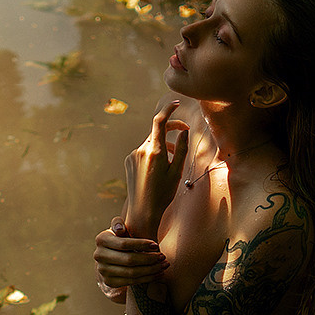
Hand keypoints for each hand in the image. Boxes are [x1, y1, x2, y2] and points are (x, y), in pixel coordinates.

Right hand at [94, 216, 165, 302]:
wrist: (112, 255)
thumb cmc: (120, 238)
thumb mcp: (118, 228)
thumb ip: (118, 223)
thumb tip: (120, 229)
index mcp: (101, 240)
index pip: (124, 244)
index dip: (141, 245)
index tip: (156, 245)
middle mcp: (99, 256)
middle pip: (129, 260)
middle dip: (149, 259)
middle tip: (163, 257)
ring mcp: (103, 271)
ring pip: (132, 273)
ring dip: (151, 270)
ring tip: (164, 265)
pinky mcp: (109, 282)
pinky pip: (132, 282)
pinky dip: (147, 278)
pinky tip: (158, 273)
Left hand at [122, 100, 188, 238]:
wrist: (142, 211)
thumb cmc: (163, 194)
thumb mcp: (177, 172)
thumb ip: (182, 149)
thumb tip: (184, 132)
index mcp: (155, 152)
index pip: (159, 121)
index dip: (168, 110)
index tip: (176, 103)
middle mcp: (141, 150)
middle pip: (157, 132)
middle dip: (172, 130)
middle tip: (186, 131)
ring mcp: (133, 155)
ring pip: (151, 142)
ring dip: (164, 145)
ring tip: (174, 160)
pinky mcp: (129, 161)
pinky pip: (144, 151)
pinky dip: (154, 153)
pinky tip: (159, 169)